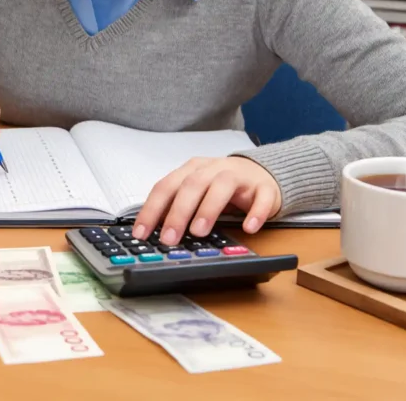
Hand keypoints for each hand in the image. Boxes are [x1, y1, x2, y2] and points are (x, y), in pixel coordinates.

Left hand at [132, 156, 281, 243]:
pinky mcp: (264, 187)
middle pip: (192, 184)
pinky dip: (255, 212)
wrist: (261, 172)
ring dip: (209, 208)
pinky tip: (249, 228)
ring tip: (200, 231)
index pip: (166, 187)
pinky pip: (261, 197)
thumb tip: (154, 232)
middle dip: (178, 212)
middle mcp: (213, 169)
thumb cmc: (222, 186)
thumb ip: (177, 207)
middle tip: (169, 238)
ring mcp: (240, 176)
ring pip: (222, 186)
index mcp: (192, 170)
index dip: (152, 209)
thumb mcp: (196, 193)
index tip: (141, 233)